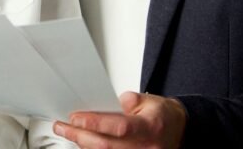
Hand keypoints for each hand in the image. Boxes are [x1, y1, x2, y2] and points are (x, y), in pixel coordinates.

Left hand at [53, 91, 186, 148]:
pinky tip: (83, 143)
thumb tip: (106, 104)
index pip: (119, 127)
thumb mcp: (148, 100)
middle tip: (62, 126)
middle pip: (107, 146)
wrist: (180, 131)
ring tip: (68, 133)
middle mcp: (146, 148)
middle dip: (80, 135)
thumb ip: (127, 101)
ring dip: (83, 145)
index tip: (75, 118)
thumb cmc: (162, 115)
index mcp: (150, 127)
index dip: (95, 123)